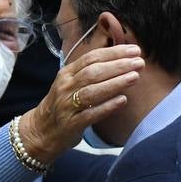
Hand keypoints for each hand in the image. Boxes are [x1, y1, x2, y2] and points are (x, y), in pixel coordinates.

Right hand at [19, 43, 142, 162]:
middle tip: (139, 62)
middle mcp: (65, 87)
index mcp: (67, 73)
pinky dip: (107, 107)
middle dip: (118, 65)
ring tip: (135, 77)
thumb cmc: (62, 105)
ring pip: (92, 91)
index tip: (134, 50)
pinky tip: (123, 100)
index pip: (92, 58)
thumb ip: (90, 73)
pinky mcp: (71, 124)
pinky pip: (91, 114)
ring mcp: (67, 106)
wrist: (41, 131)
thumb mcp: (71, 84)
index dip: (114, 53)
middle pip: (93, 72)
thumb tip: (121, 61)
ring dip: (115, 83)